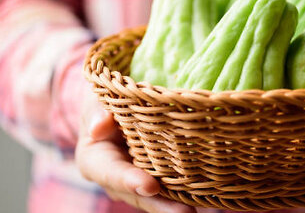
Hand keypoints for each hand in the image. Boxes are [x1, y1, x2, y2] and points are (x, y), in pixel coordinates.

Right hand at [75, 93, 196, 212]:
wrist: (114, 110)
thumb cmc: (105, 103)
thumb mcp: (95, 101)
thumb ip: (96, 112)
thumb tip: (98, 128)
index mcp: (95, 160)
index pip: (111, 172)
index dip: (130, 180)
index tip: (150, 186)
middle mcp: (116, 179)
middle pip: (138, 195)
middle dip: (161, 205)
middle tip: (185, 212)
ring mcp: (137, 181)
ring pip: (157, 196)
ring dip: (176, 204)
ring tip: (196, 210)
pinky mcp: (157, 177)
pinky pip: (171, 187)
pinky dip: (187, 192)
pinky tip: (208, 196)